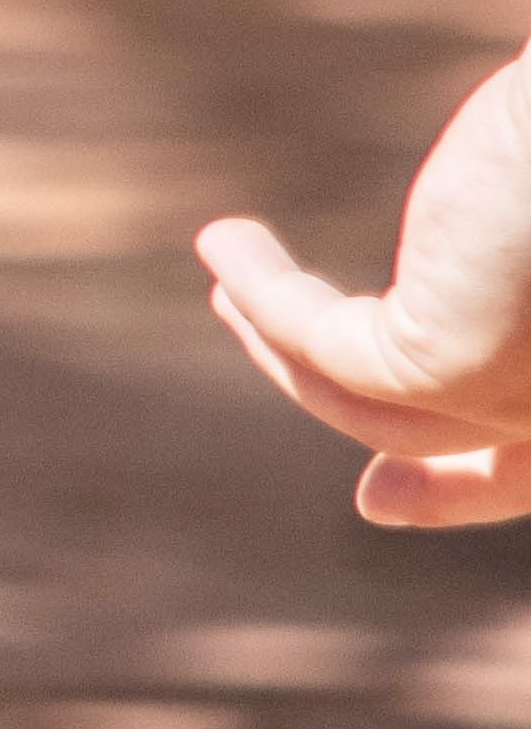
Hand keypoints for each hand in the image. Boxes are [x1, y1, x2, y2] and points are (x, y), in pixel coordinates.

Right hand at [204, 48, 530, 527]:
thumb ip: (520, 247)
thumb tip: (483, 235)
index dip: (461, 486)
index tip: (376, 493)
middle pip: (457, 440)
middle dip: (379, 450)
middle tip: (331, 460)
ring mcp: (522, 393)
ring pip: (377, 403)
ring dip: (280, 343)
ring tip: (227, 266)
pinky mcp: (452, 360)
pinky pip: (325, 344)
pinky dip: (263, 294)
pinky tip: (226, 243)